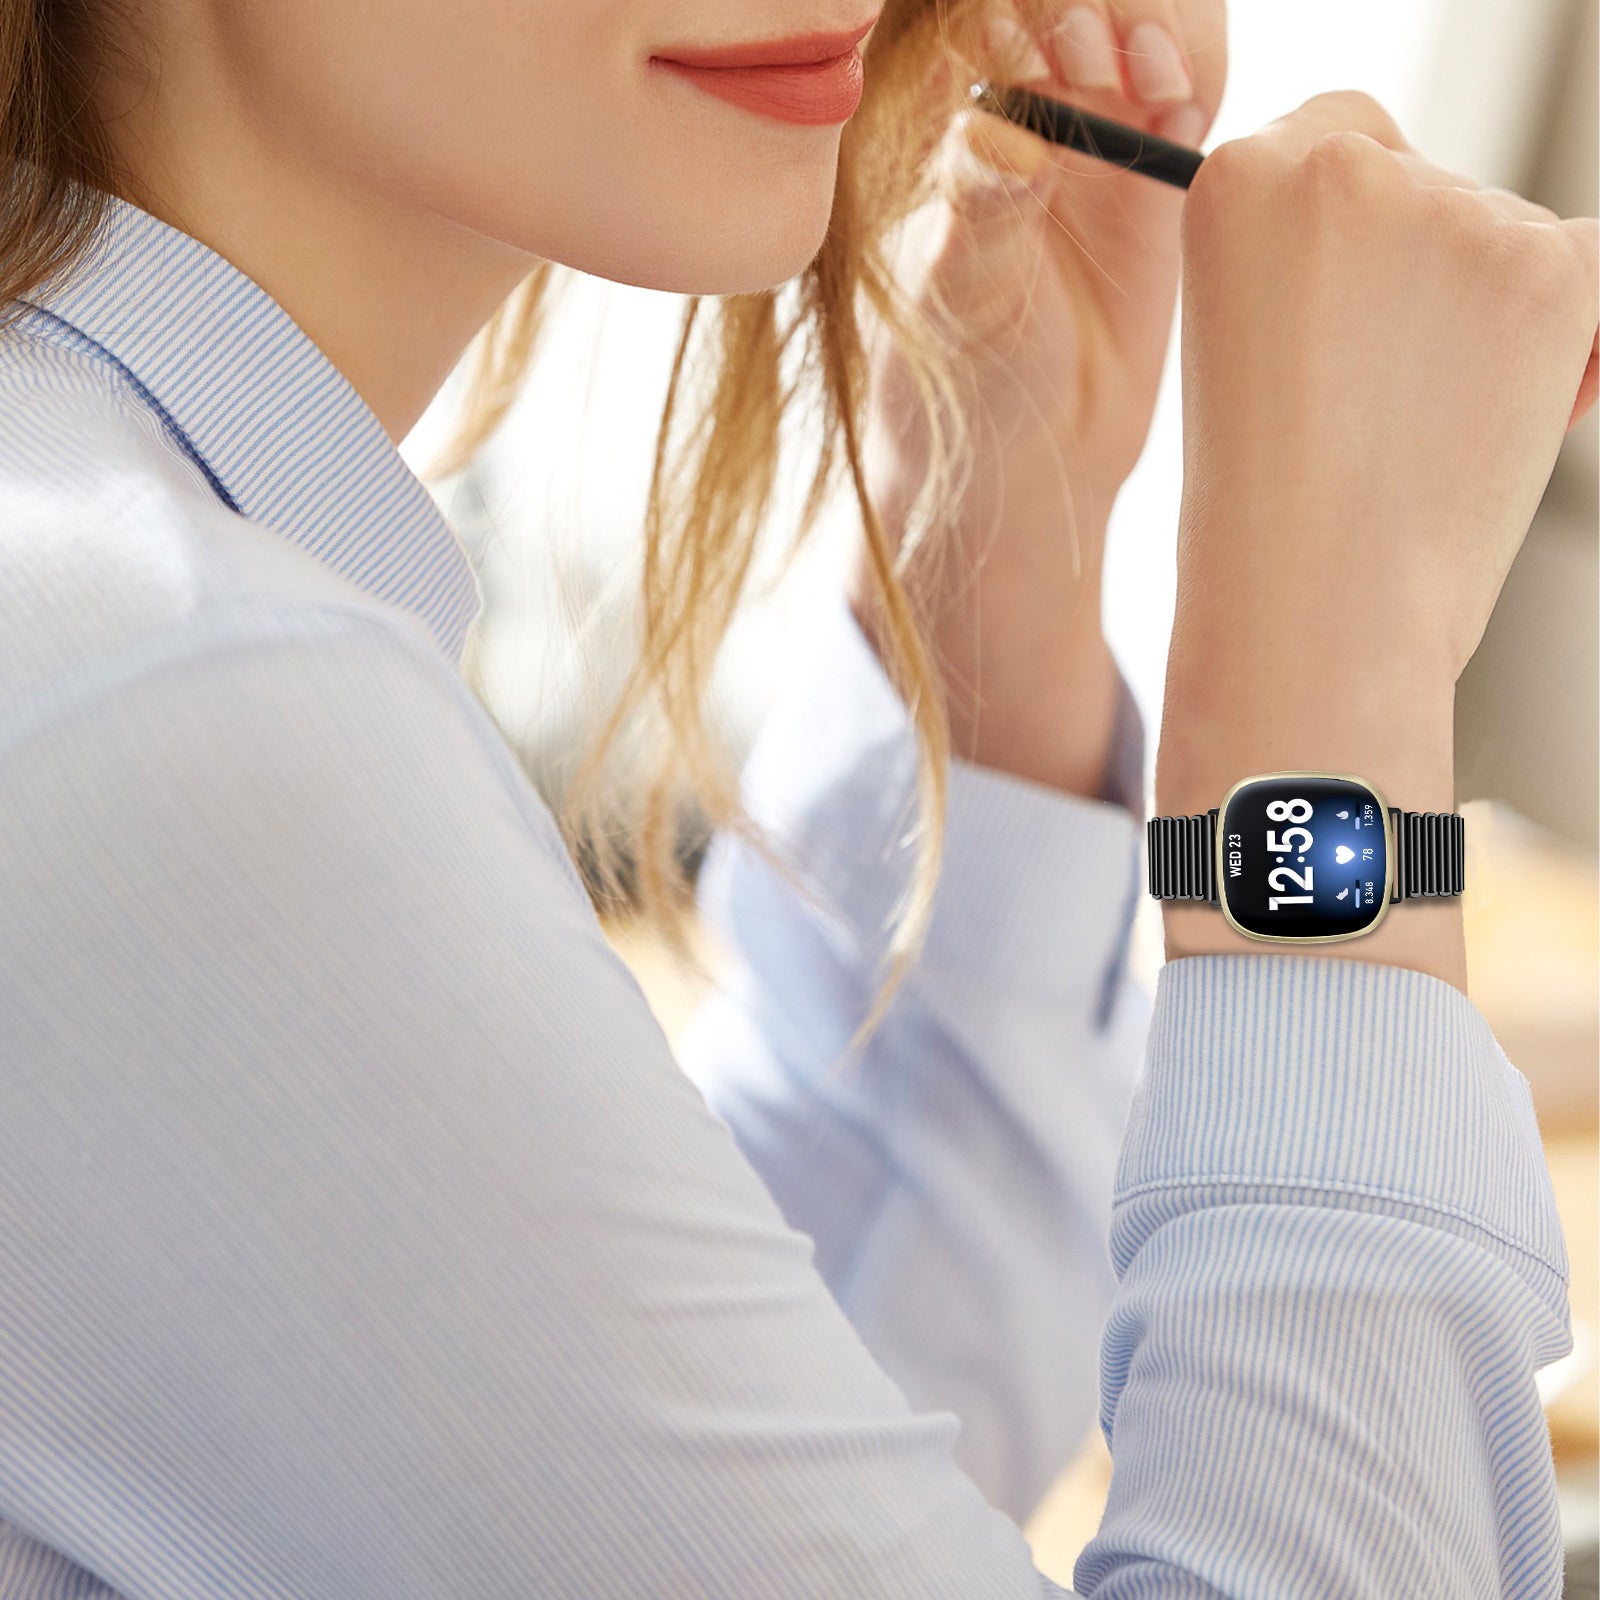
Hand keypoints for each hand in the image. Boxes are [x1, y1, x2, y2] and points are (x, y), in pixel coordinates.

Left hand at [855, 0, 1226, 799]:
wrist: (1028, 462)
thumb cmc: (955, 384)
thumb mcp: (954, 300)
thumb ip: (977, 211)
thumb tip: (1006, 133)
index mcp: (940, 116)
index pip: (975, 9)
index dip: (1015, 6)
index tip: (1032, 47)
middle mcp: (1018, 105)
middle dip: (1093, 3)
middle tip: (1094, 61)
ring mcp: (1092, 133)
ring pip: (1141, 24)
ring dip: (1159, 27)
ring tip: (1156, 86)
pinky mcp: (1155, 172)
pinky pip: (1187, 88)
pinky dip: (1196, 80)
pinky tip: (1187, 120)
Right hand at [1167, 90, 1598, 689]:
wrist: (1316, 606)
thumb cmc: (1264, 509)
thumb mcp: (1241, 348)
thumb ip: (1310, 261)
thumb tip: (1428, 233)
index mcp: (1238, 179)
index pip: (1332, 139)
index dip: (1349, 232)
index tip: (1340, 311)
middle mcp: (1342, 167)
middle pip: (1423, 182)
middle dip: (1420, 269)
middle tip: (1378, 393)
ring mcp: (1455, 210)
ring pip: (1502, 235)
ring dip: (1487, 315)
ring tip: (1422, 432)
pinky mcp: (1551, 266)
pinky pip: (1586, 270)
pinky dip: (1568, 339)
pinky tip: (1502, 415)